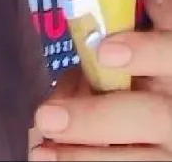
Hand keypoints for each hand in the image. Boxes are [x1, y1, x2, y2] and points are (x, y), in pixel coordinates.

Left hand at [30, 30, 171, 160]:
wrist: (167, 126)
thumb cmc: (148, 79)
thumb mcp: (140, 64)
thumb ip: (110, 63)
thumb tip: (65, 79)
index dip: (146, 51)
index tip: (104, 50)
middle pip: (151, 117)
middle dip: (96, 119)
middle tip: (46, 117)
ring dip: (83, 157)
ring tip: (40, 151)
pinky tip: (51, 161)